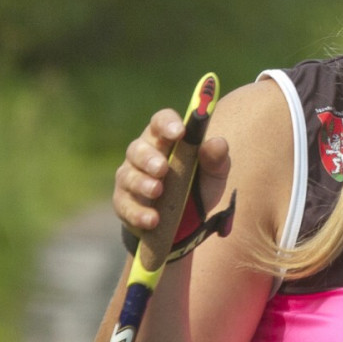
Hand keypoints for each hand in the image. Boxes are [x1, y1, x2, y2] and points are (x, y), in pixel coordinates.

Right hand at [113, 108, 230, 232]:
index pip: (160, 122)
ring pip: (128, 176)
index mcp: (165, 139)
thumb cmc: (198, 183)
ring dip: (142, 183)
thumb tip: (217, 143)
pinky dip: (138, 213)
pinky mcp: (124, 203)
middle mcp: (143, 154)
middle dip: (149, 158)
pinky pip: (126, 206)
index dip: (167, 124)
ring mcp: (130, 178)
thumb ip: (217, 158)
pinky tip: (152, 219)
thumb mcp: (214, 172)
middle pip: (138, 148)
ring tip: (157, 191)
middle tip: (162, 168)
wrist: (187, 218)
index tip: (179, 132)